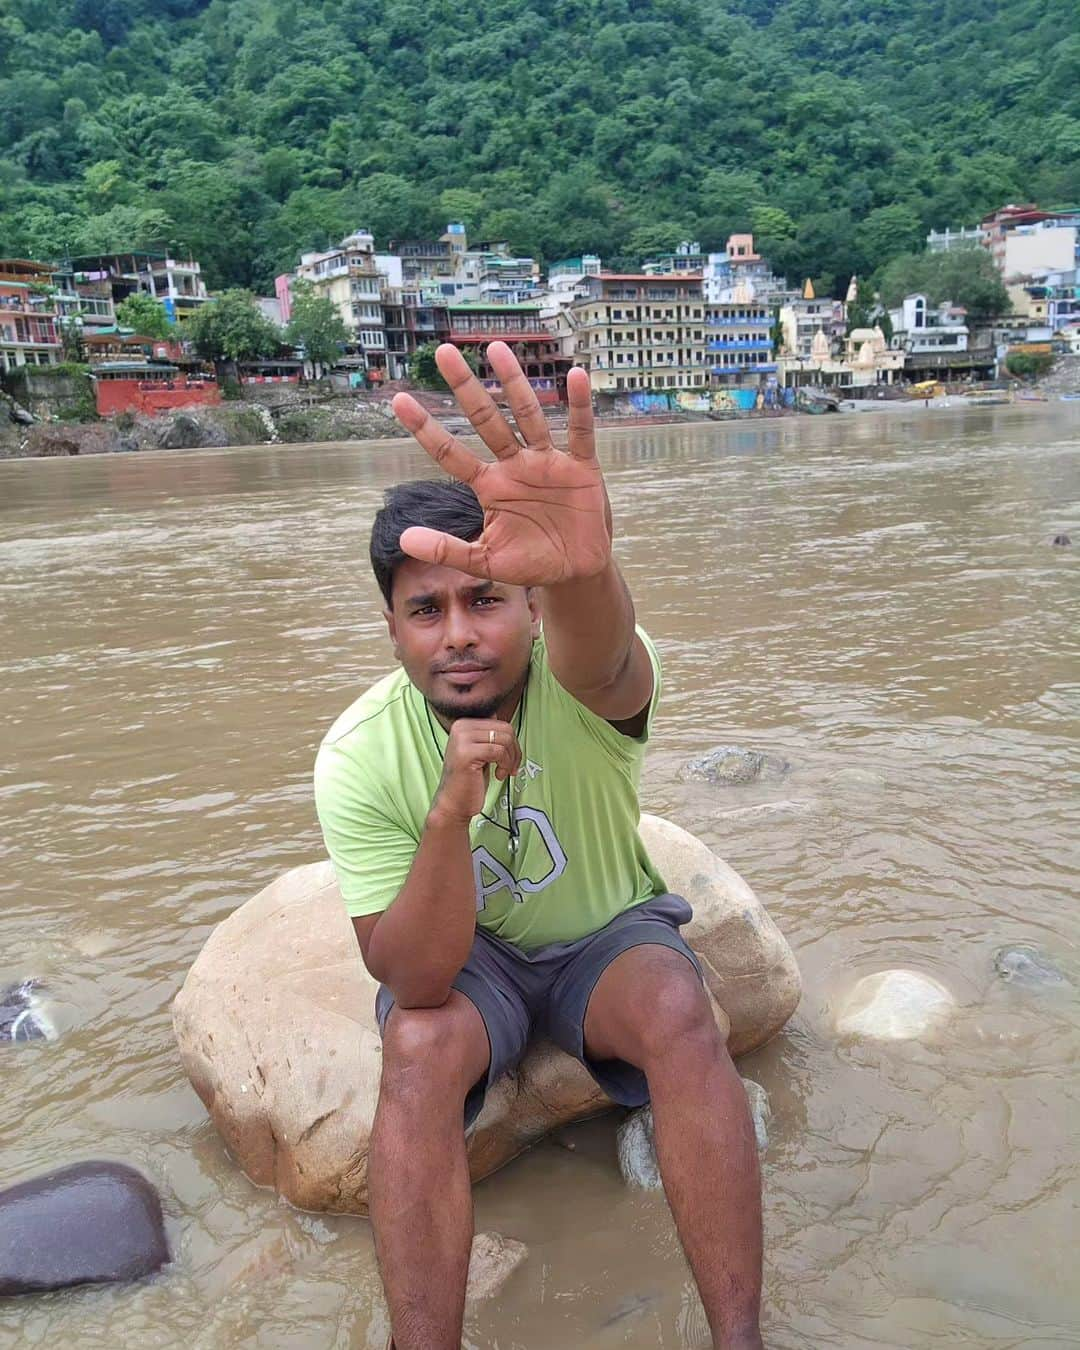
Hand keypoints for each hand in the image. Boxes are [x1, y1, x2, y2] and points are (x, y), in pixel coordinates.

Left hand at [391, 342, 610, 585]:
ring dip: (513, 383)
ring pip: (528, 415)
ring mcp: (547, 462)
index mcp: (489, 486)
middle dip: (465, 388)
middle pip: (485, 420)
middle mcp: (515, 466)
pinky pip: (580, 432)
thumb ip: (447, 549)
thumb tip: (403, 539)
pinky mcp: (580, 467)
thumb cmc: (531, 563)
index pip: (451, 453)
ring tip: (496, 349)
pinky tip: (576, 376)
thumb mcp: (485, 560)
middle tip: (443, 352)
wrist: (576, 571)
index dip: (426, 429)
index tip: (399, 401)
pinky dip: (579, 406)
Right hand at [429, 719, 521, 827]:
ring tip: (503, 772)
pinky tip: (498, 776)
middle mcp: (460, 726)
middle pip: (506, 729)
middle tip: (510, 768)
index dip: (512, 742)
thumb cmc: (470, 779)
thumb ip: (488, 734)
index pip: (501, 723)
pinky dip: (505, 765)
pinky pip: (499, 752)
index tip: (510, 759)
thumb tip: (502, 718)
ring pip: (505, 740)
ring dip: (511, 759)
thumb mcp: (480, 750)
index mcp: (463, 723)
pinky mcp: (466, 753)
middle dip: (515, 750)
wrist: (453, 803)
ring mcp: (462, 739)